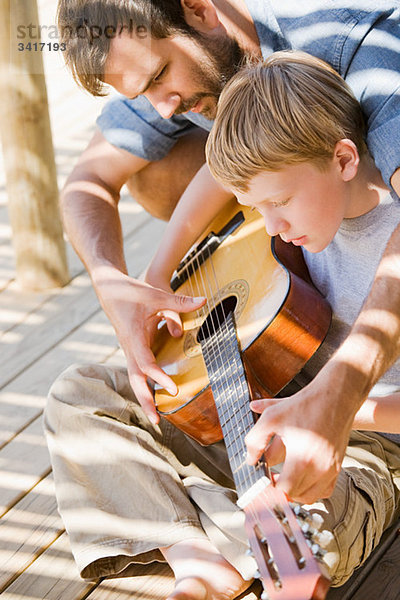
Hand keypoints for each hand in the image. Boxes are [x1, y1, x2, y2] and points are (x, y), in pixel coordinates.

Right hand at [93, 266, 204, 422]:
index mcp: (133, 337)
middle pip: (136, 380)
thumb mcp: (155, 294)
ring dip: (144, 397)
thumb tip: (203, 300)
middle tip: (157, 421)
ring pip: (135, 378)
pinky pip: (138, 371)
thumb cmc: (130, 291)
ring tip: (156, 417)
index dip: (159, 378)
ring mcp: (128, 349)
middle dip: (145, 401)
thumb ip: (179, 302)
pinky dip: (145, 385)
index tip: (174, 390)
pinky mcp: (131, 348)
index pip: (146, 364)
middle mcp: (129, 347)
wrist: (108, 287)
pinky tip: (153, 396)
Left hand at [246, 367, 358, 502]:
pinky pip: (325, 490)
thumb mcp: (272, 417)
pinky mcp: (338, 465)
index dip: (271, 486)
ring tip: (284, 479)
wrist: (336, 396)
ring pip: (312, 496)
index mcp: (302, 458)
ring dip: (296, 492)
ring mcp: (331, 468)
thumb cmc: (304, 405)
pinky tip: (301, 477)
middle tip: (271, 478)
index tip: (265, 478)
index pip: (284, 489)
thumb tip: (250, 460)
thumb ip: (255, 440)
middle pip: (296, 495)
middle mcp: (320, 468)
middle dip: (281, 489)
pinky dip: (312, 489)